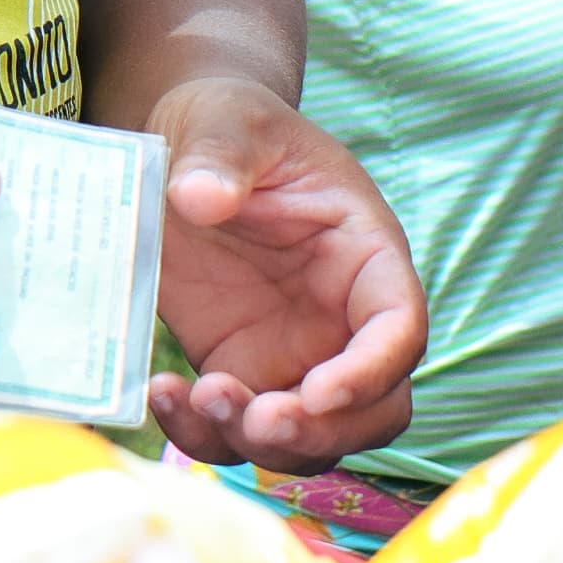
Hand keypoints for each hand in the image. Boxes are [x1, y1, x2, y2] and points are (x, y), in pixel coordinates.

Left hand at [139, 77, 425, 474]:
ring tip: (196, 399)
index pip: (400, 327)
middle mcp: (342, 319)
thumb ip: (223, 152)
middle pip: (372, 409)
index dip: (372, 371)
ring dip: (258, 443)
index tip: (318, 392)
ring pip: (308, 438)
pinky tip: (162, 394)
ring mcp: (293, 355)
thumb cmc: (225, 124)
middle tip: (256, 421)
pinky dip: (203, 436)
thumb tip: (201, 196)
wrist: (179, 151)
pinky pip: (235, 431)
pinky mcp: (240, 372)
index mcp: (365, 255)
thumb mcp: (227, 119)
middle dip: (321, 432)